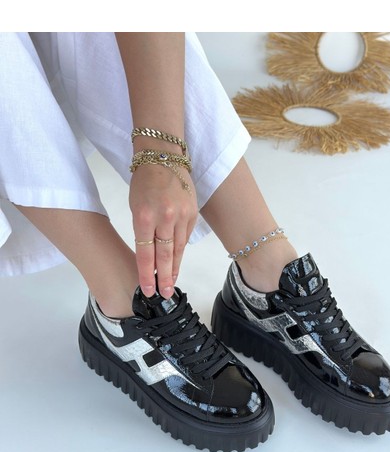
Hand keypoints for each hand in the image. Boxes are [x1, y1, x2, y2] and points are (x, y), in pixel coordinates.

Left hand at [130, 158, 197, 298]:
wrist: (164, 157)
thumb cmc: (143, 182)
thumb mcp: (135, 206)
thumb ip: (143, 231)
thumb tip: (150, 256)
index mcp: (144, 216)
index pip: (146, 253)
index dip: (147, 275)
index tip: (148, 290)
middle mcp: (165, 217)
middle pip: (165, 255)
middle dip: (164, 278)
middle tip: (165, 294)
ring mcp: (182, 215)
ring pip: (178, 249)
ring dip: (174, 268)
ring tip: (172, 284)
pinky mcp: (192, 213)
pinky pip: (185, 238)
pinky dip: (181, 252)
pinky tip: (178, 264)